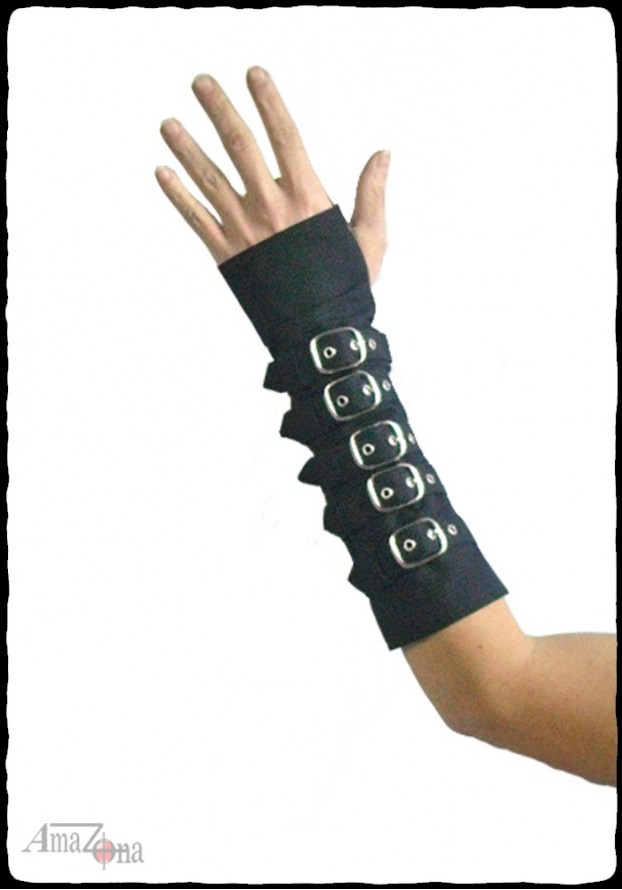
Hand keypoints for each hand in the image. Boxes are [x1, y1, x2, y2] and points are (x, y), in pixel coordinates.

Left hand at [155, 66, 389, 283]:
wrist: (318, 333)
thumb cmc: (349, 287)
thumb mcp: (370, 238)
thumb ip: (372, 192)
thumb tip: (383, 152)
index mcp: (308, 198)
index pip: (285, 135)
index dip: (269, 101)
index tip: (253, 73)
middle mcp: (271, 207)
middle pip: (240, 146)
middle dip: (218, 110)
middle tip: (200, 82)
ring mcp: (244, 231)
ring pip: (210, 179)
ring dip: (186, 148)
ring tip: (167, 123)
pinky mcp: (226, 255)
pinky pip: (196, 219)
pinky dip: (177, 195)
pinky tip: (161, 172)